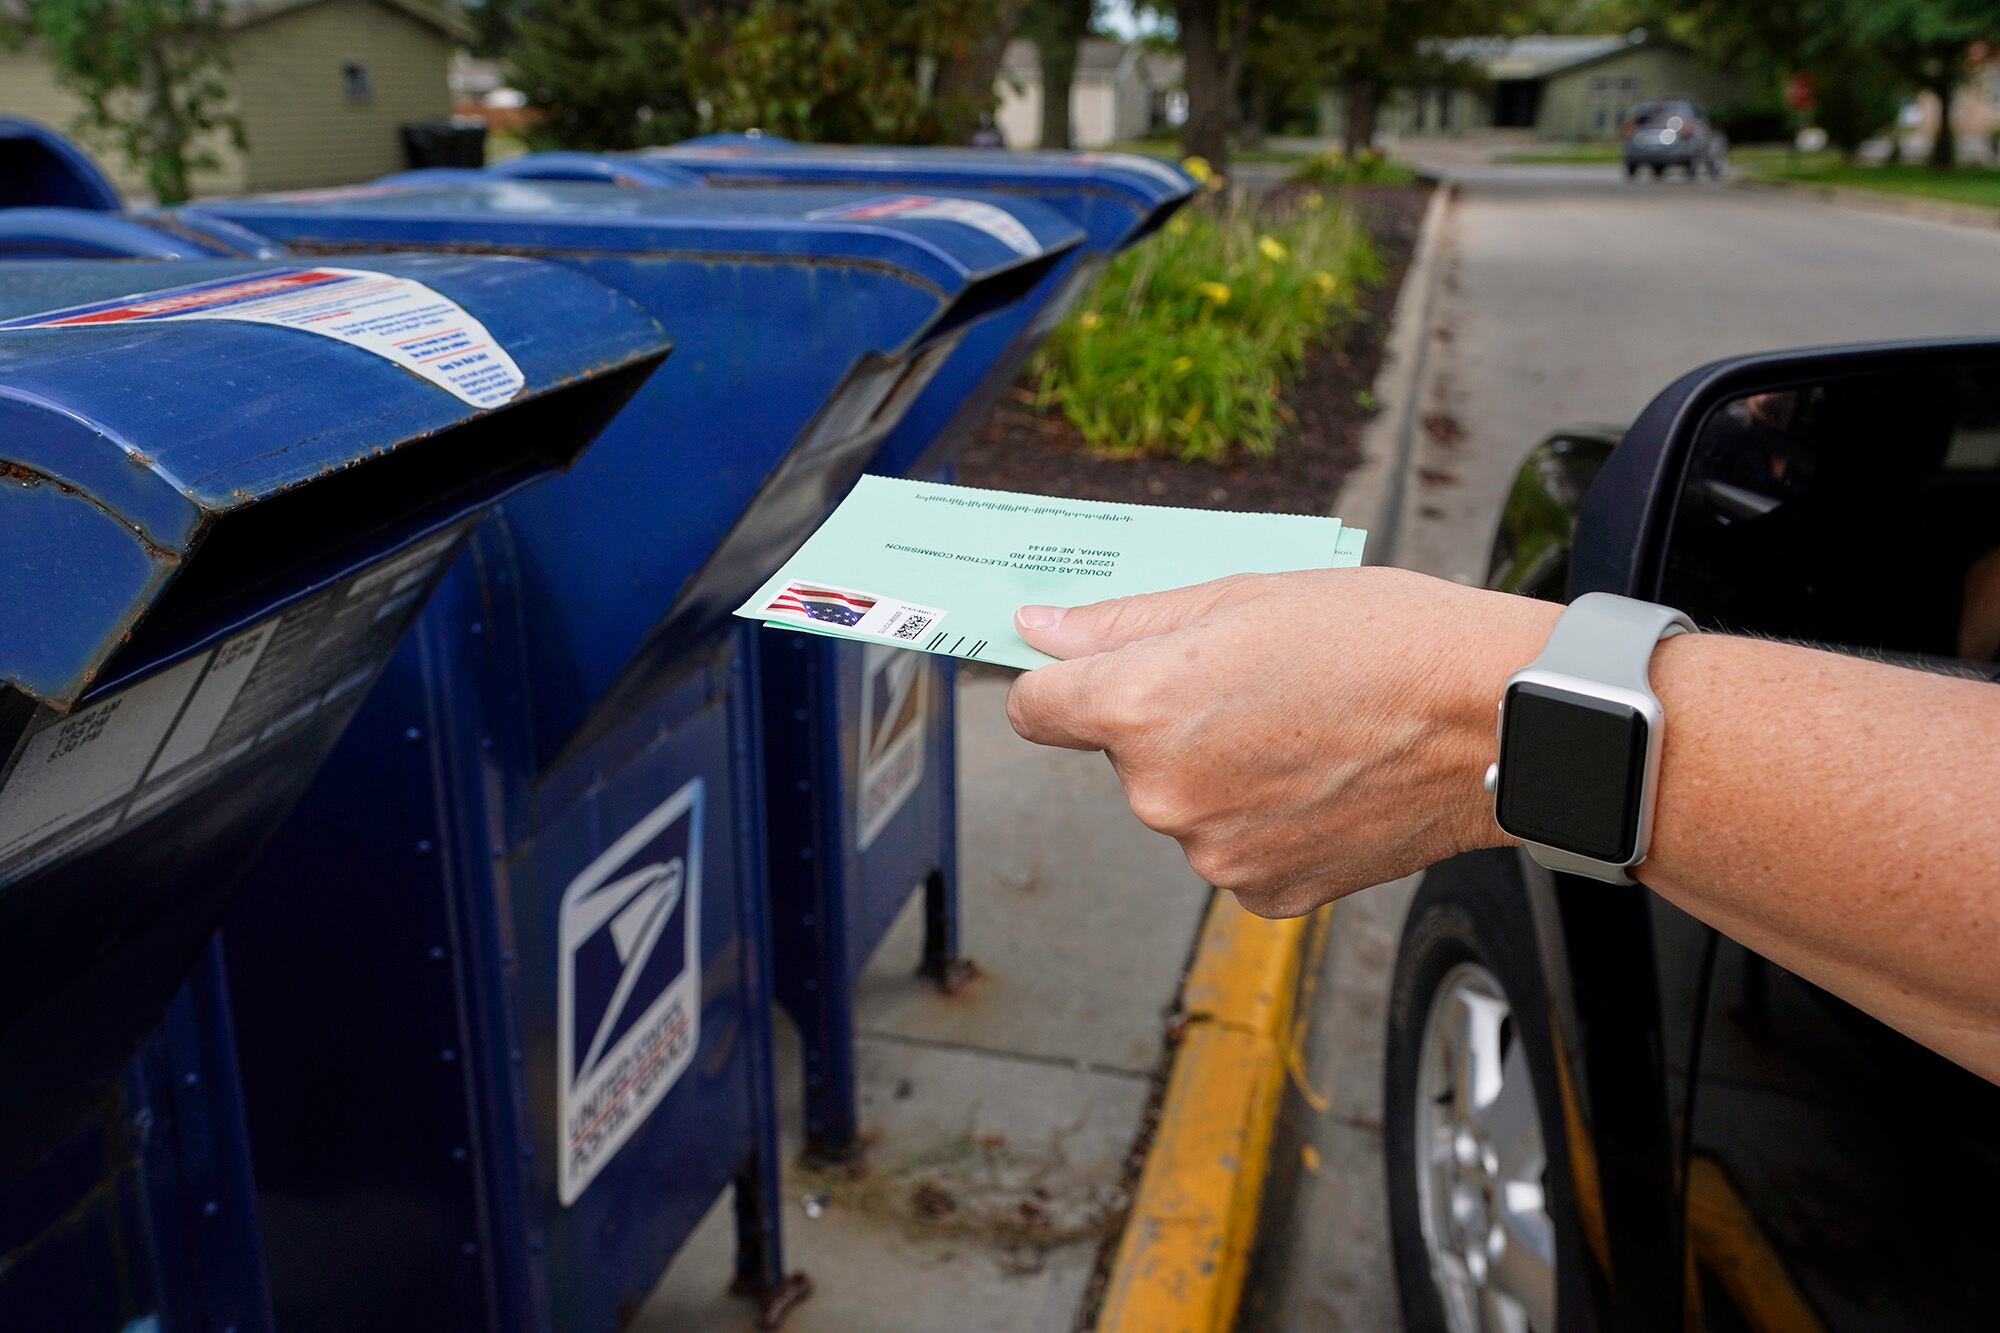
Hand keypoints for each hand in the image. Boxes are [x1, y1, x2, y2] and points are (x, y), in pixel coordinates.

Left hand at [1005, 567, 1558, 915]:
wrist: (1496, 721)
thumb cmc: (1385, 640)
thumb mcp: (1243, 595)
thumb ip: (1126, 623)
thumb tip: (1040, 630)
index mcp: (1142, 709)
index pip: (1036, 709)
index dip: (1064, 683)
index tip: (1091, 674)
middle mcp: (1162, 794)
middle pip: (1123, 756)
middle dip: (1170, 722)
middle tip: (1258, 685)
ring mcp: (1214, 853)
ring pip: (1183, 803)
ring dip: (1221, 772)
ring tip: (1307, 731)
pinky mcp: (1266, 892)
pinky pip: (1234, 848)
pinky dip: (1265, 819)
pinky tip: (1324, 781)